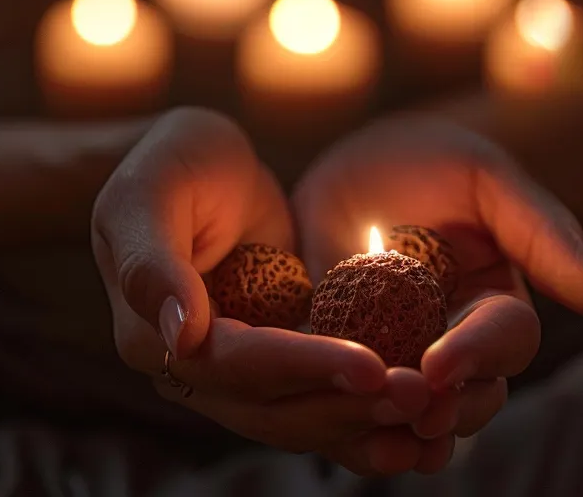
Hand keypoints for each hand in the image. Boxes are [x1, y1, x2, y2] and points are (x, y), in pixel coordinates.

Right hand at [91, 107, 432, 473]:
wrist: (204, 165)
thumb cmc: (171, 163)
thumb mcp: (150, 190)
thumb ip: (152, 261)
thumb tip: (180, 337)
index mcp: (153, 338)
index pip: (237, 365)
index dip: (305, 369)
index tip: (372, 368)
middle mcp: (194, 372)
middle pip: (276, 409)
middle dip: (348, 406)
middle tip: (421, 395)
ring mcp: (239, 378)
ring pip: (305, 418)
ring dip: (367, 418)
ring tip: (432, 406)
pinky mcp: (282, 369)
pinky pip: (325, 400)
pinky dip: (370, 410)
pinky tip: (426, 411)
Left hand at [294, 114, 582, 472]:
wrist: (346, 163)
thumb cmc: (432, 161)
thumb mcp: (489, 181)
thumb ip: (543, 235)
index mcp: (498, 306)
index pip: (505, 341)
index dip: (478, 356)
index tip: (440, 366)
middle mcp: (455, 345)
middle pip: (468, 398)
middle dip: (446, 411)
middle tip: (412, 409)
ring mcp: (397, 359)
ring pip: (413, 416)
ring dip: (399, 431)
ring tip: (376, 433)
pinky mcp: (341, 365)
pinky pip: (349, 406)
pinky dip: (343, 424)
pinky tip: (328, 427)